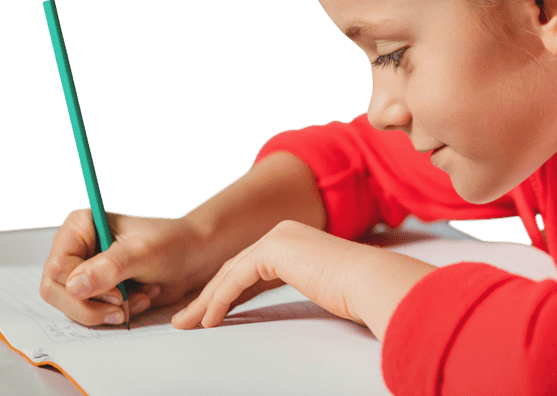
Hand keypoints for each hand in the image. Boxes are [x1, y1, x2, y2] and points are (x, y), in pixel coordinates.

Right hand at [39, 207, 216, 326]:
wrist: (196, 255)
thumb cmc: (172, 243)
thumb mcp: (142, 252)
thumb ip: (109, 268)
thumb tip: (73, 286)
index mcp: (81, 227)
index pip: (57, 268)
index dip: (80, 288)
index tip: (117, 295)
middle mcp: (77, 249)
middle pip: (57, 291)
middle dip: (92, 306)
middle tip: (124, 307)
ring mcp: (85, 272)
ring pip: (73, 306)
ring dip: (109, 310)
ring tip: (142, 296)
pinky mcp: (97, 291)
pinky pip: (92, 313)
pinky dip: (117, 313)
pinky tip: (142, 298)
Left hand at [171, 220, 436, 339]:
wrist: (370, 282)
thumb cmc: (357, 292)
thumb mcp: (321, 287)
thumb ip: (303, 285)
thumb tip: (302, 302)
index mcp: (294, 240)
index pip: (249, 268)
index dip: (225, 292)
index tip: (208, 316)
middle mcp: (283, 232)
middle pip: (234, 268)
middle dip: (207, 296)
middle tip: (185, 320)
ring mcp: (278, 237)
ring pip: (230, 273)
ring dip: (205, 301)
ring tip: (186, 324)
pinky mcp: (274, 250)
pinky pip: (236, 278)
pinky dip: (219, 301)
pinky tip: (210, 321)